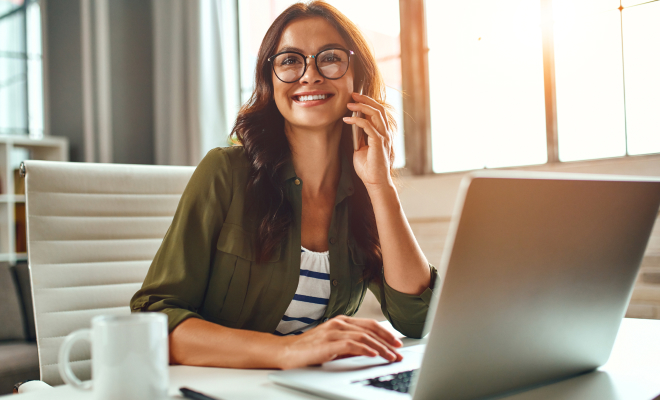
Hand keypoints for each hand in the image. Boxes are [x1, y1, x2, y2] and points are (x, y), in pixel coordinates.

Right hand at [277, 315, 402, 369]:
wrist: (286, 352)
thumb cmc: (309, 349)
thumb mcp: (335, 344)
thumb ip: (352, 344)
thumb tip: (372, 349)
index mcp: (341, 321)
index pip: (369, 324)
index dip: (385, 333)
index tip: (397, 342)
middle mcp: (339, 323)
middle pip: (370, 329)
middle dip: (387, 341)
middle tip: (399, 351)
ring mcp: (333, 331)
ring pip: (364, 336)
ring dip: (380, 347)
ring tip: (391, 356)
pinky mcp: (328, 343)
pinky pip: (351, 344)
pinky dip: (365, 349)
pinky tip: (373, 354)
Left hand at [343, 92, 394, 190]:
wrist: (375, 182)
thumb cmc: (368, 168)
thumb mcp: (361, 149)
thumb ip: (360, 137)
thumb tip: (353, 126)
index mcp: (382, 133)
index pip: (378, 113)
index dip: (368, 103)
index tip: (355, 98)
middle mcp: (385, 133)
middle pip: (378, 109)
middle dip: (365, 100)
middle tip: (352, 95)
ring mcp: (383, 137)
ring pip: (375, 114)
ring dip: (361, 107)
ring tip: (349, 104)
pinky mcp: (378, 143)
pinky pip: (368, 126)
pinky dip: (357, 121)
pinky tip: (347, 120)